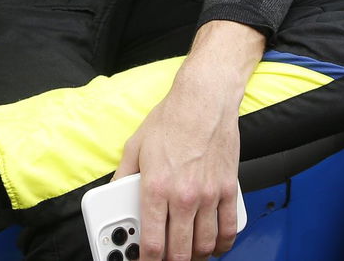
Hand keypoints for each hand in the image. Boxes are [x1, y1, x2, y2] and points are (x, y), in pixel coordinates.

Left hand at [114, 79, 241, 260]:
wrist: (204, 100)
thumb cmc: (170, 119)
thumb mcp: (135, 146)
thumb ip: (122, 176)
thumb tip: (114, 195)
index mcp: (155, 187)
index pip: (151, 243)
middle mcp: (183, 196)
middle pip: (179, 251)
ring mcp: (208, 194)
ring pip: (205, 245)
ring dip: (195, 256)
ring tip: (187, 254)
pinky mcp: (228, 189)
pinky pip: (229, 229)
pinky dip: (223, 245)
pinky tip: (215, 246)